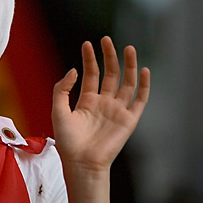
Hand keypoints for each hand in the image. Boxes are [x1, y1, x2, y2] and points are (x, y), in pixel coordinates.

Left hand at [52, 36, 149, 173]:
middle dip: (109, 56)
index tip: (87, 43)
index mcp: (87, 100)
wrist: (81, 163)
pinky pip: (140, 100)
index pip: (91, 74)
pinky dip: (144, 85)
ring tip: (128, 47)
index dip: (90, 59)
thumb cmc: (67, 141)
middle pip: (110, 74)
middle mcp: (104, 103)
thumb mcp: (58, 110)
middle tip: (106, 39)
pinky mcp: (129, 120)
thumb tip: (74, 70)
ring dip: (128, 65)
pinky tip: (143, 70)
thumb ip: (62, 89)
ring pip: (126, 82)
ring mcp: (117, 110)